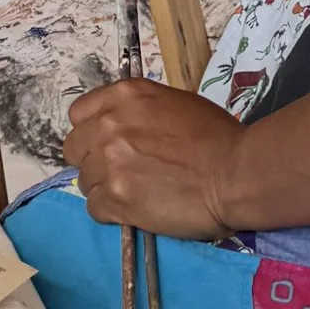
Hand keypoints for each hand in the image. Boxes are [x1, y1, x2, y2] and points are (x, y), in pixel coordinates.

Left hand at [63, 77, 246, 237]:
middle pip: (74, 149)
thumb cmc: (218, 137)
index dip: (91, 131)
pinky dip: (112, 212)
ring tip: (136, 193)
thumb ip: (139, 113)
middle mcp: (108, 124)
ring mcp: (109, 162)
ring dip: (105, 188)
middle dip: (93, 161)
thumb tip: (126, 130)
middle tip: (121, 172)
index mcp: (124, 96)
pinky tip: (136, 209)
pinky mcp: (115, 198)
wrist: (235, 173)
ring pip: (84, 181)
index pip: (78, 114)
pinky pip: (94, 208)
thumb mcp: (175, 105)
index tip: (106, 144)